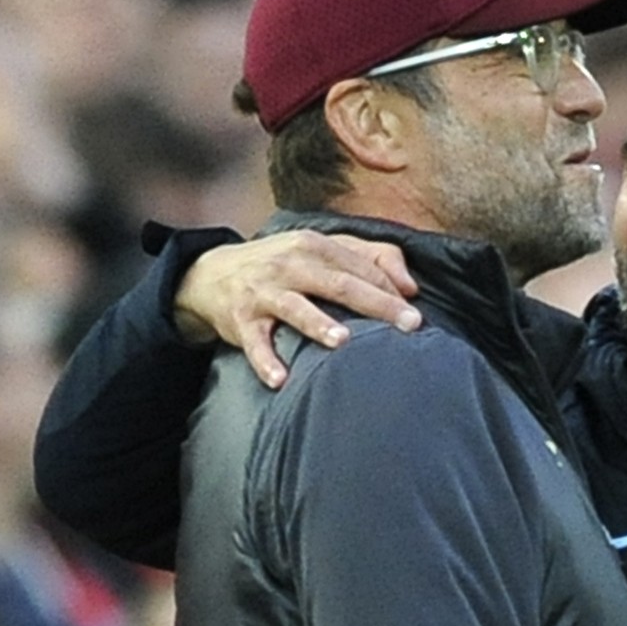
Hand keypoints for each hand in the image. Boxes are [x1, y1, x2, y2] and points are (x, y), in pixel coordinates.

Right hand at [174, 231, 421, 387]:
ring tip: (342, 341)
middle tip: (408, 326)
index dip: (390, 291)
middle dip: (376, 304)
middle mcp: (290, 265)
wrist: (212, 274)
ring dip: (318, 324)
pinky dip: (265, 360)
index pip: (361, 268)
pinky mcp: (240, 319)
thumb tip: (410, 287)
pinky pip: (254, 342)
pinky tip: (280, 379)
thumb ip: (372, 257)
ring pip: (295, 308)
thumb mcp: (323, 250)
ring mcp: (263, 292)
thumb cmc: (283, 265)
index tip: (414, 316)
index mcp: (315, 246)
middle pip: (340, 284)